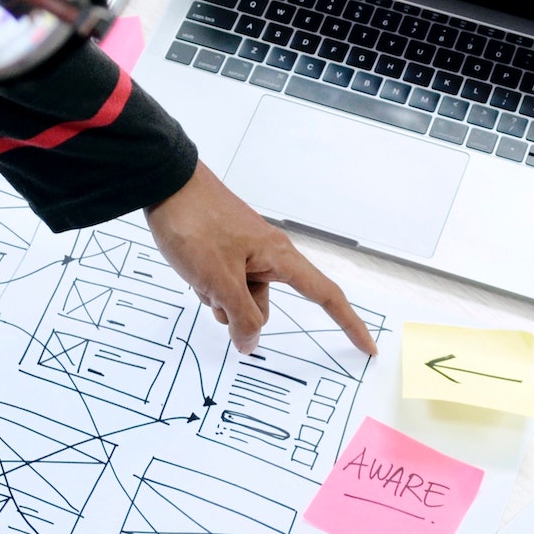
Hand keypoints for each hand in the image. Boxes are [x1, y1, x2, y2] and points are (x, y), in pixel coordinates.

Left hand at [145, 163, 375, 354]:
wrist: (165, 185)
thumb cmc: (195, 225)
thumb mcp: (218, 280)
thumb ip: (240, 316)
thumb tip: (250, 344)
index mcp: (279, 257)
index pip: (325, 295)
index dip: (349, 323)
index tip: (368, 348)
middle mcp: (268, 255)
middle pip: (263, 305)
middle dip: (236, 310)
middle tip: (210, 287)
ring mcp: (244, 253)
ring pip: (237, 298)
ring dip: (215, 297)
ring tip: (195, 272)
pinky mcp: (224, 251)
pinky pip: (222, 284)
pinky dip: (206, 285)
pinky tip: (189, 267)